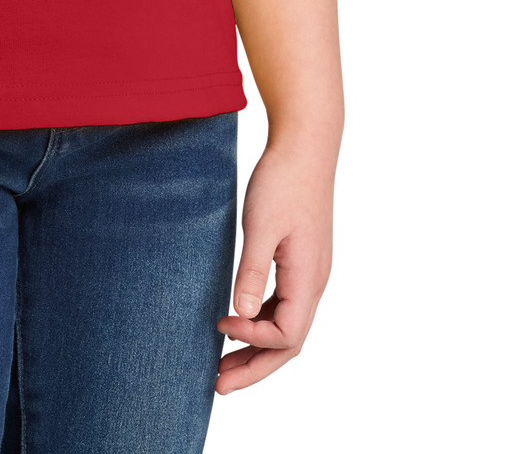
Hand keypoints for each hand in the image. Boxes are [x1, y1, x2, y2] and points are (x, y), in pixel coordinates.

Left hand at [215, 142, 333, 392]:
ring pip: (287, 327)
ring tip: (221, 364)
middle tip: (217, 385)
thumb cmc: (283, 181)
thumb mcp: (261, 225)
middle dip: (254, 367)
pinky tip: (238, 321)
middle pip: (288, 343)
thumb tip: (241, 314)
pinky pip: (284, 306)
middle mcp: (314, 282)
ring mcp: (309, 273)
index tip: (219, 324)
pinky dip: (261, 322)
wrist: (306, 146)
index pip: (287, 336)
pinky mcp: (300, 261)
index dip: (253, 340)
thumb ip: (251, 270)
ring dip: (256, 348)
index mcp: (308, 279)